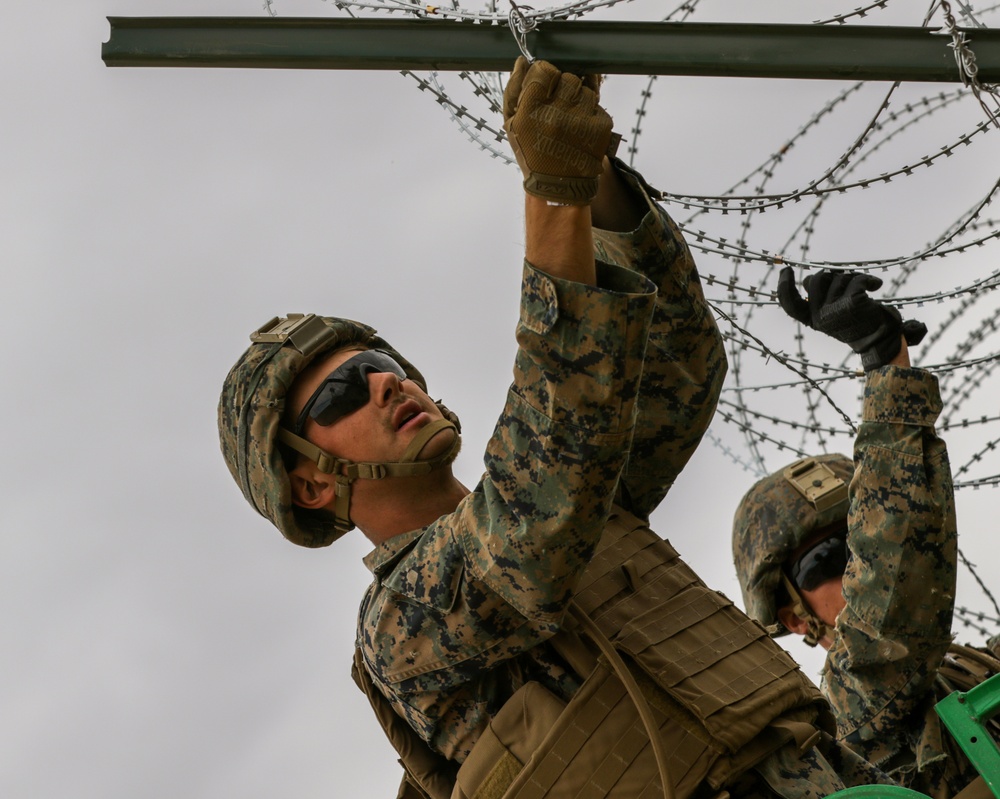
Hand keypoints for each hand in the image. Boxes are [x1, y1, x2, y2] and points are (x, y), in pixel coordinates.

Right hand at [503, 57, 612, 205]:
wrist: (558, 187)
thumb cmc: (532, 153)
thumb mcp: (511, 124)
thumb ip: (514, 90)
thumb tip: (522, 62)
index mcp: (531, 110)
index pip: (544, 69)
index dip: (545, 74)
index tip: (545, 85)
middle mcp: (557, 113)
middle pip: (568, 77)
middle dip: (563, 87)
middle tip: (558, 105)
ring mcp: (581, 119)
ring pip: (585, 90)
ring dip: (578, 100)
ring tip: (570, 119)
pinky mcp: (600, 127)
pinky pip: (598, 105)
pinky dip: (590, 113)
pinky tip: (580, 128)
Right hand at [776, 267, 926, 371]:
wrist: (880, 342)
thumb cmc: (857, 325)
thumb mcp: (831, 314)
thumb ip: (817, 298)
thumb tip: (808, 280)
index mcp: (812, 320)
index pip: (791, 304)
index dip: (784, 286)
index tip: (786, 271)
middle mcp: (819, 317)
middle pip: (817, 279)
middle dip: (834, 275)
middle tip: (849, 281)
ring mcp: (835, 311)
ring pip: (839, 277)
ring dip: (854, 278)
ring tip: (865, 288)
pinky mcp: (852, 304)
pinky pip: (857, 279)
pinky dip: (869, 279)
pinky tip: (875, 285)